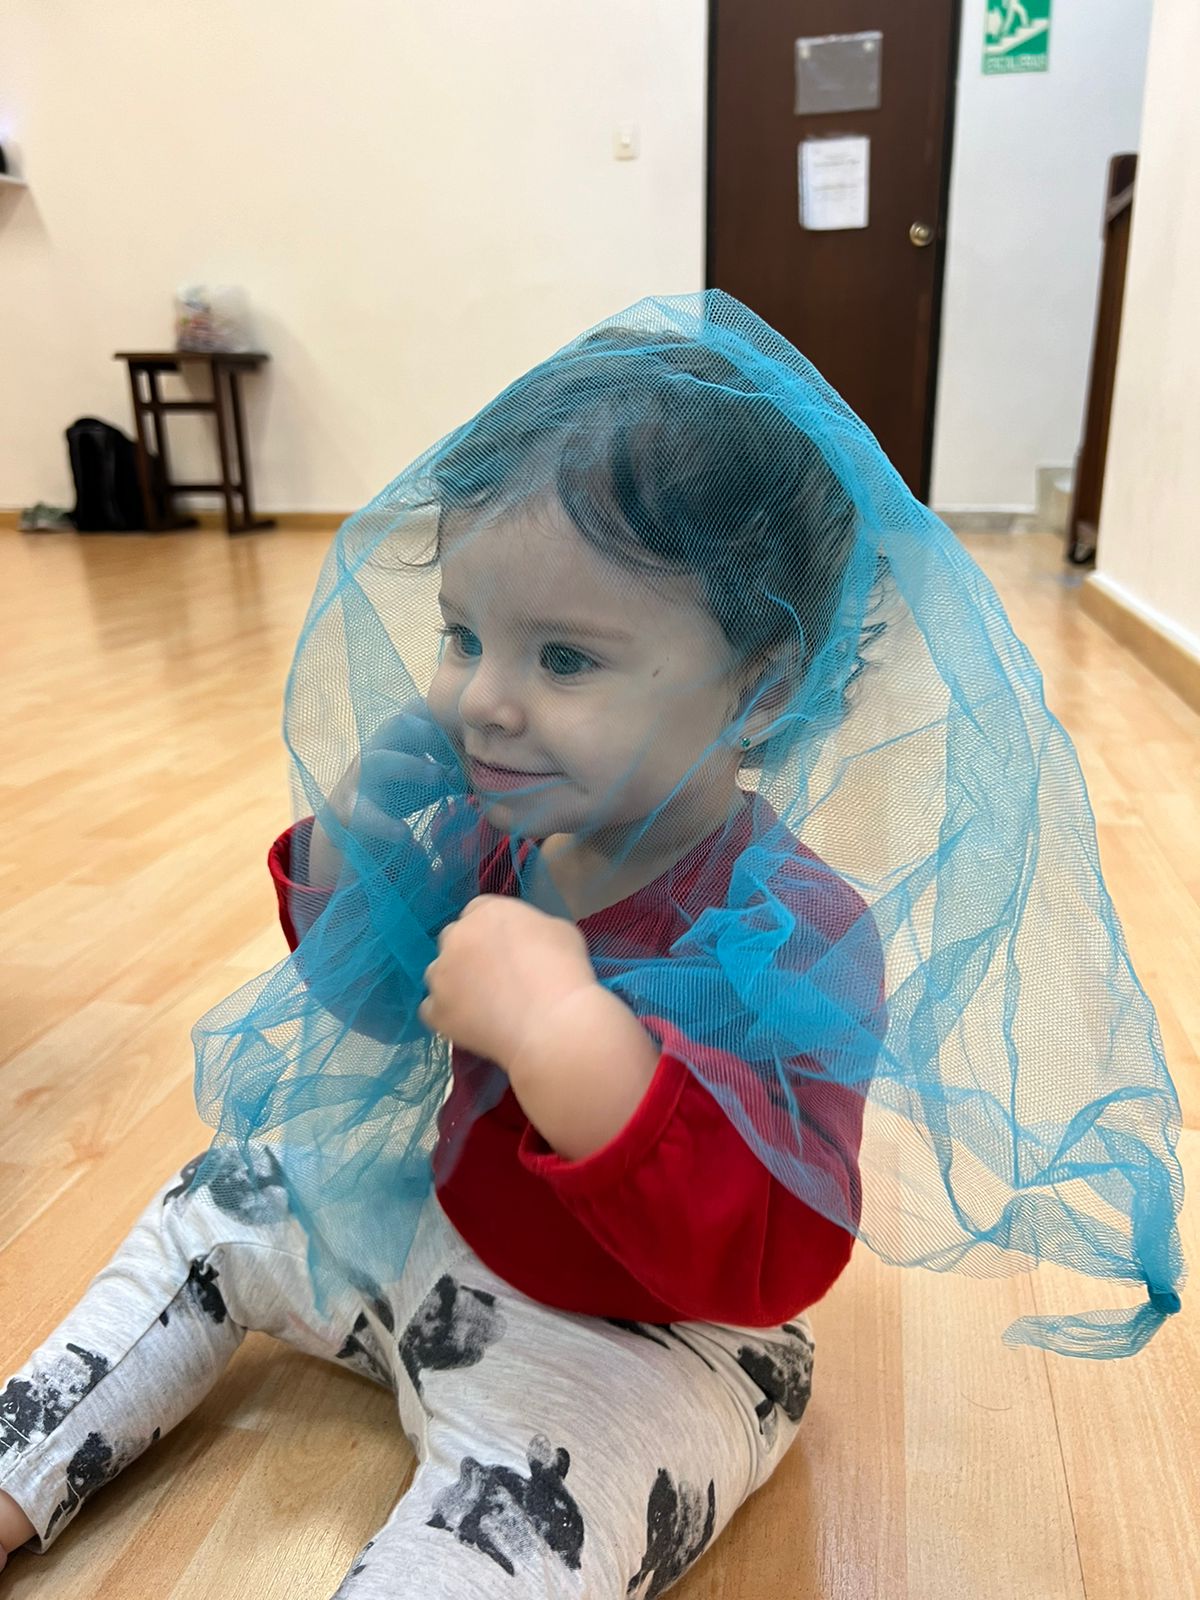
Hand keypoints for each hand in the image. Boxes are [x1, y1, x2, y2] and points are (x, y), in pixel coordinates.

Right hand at [309, 702, 461, 884]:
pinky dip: (384, 824)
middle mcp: (376, 752)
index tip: (470, 739)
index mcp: (397, 740)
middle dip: (429, 732)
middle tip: (459, 752)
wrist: (356, 830)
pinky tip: (404, 834)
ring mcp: (360, 780)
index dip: (443, 718)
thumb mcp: (430, 778)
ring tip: (438, 778)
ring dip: (411, 766)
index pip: (417, 711)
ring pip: (378, 760)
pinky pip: (364, 814)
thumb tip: (493, 768)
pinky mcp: (349, 811)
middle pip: (398, 724)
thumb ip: (456, 770)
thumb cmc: (400, 795)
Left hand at [420, 895, 660, 1160]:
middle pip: (454, 938)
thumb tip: (527, 940)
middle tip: (494, 976)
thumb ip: (532, 927)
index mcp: (486, 911)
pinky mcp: (435, 1010)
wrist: (552, 1024)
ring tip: (480, 1004)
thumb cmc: (565, 971)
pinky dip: (448, 1015)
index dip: (492, 930)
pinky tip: (470, 1024)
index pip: (479, 911)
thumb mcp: (560, 931)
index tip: (507, 948)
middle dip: (468, 953)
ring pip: (438, 973)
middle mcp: (456, 936)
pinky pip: (432, 1009)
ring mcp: (440, 974)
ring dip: (453, 982)